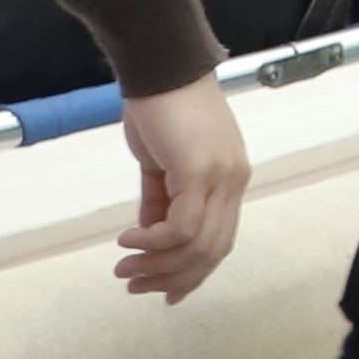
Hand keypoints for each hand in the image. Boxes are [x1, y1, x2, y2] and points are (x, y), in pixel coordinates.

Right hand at [114, 77, 252, 299]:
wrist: (160, 64)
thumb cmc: (161, 106)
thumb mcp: (161, 162)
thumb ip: (161, 199)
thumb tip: (149, 234)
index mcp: (230, 180)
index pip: (220, 241)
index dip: (193, 273)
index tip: (164, 293)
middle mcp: (233, 182)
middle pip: (212, 252)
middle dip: (172, 277)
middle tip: (135, 287)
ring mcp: (221, 177)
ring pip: (198, 245)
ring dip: (157, 265)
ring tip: (124, 271)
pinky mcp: (200, 171)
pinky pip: (181, 226)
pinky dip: (153, 241)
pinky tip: (127, 241)